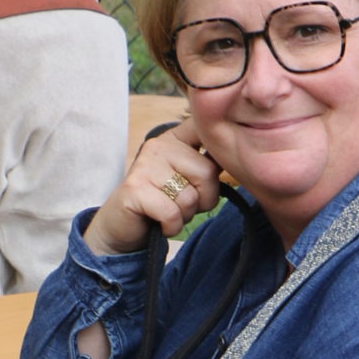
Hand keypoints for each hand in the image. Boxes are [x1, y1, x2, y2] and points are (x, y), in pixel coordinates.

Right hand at [83, 114, 222, 257]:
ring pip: (190, 197)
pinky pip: (172, 213)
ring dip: (184, 216)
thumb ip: (208, 166)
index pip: (206, 131)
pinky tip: (160, 224)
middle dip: (203, 200)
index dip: (219, 152)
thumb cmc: (162, 204)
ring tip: (167, 213)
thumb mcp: (187, 180)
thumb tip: (237, 160)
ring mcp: (144, 165)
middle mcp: (158, 145)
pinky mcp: (134, 189)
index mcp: (174, 138)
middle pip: (207, 173)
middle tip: (182, 205)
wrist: (122, 227)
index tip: (214, 171)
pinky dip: (171, 227)